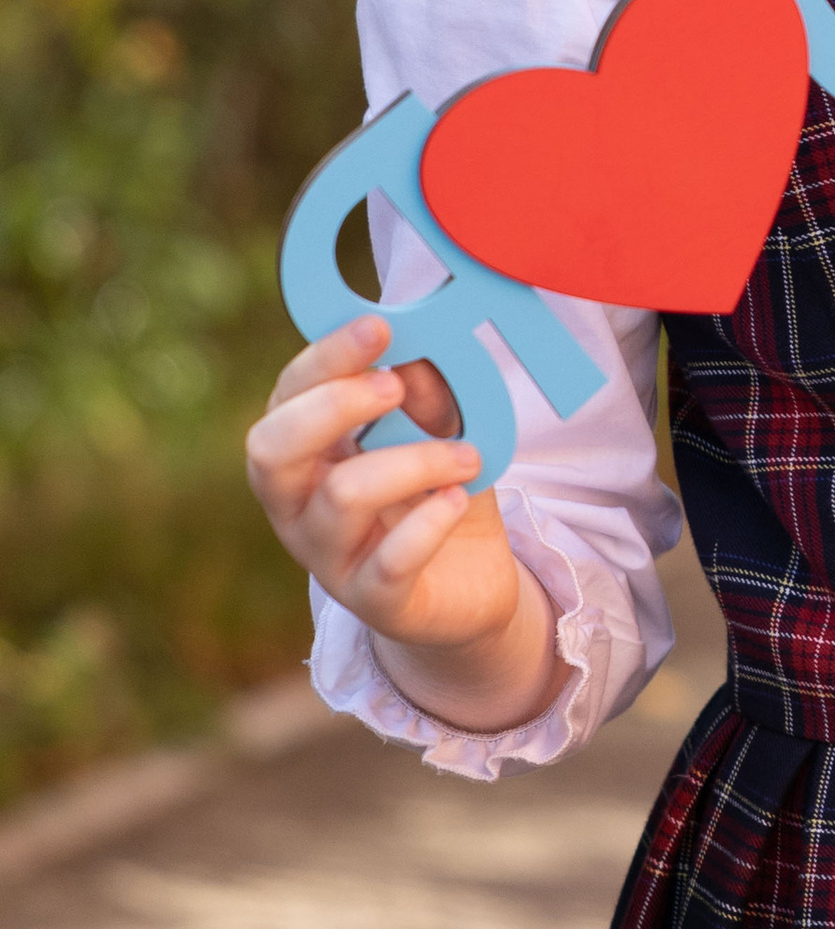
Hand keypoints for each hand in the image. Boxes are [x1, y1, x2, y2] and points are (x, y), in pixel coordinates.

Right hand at [246, 313, 521, 658]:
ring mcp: (329, 558)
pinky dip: (429, 524)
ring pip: (342, 497)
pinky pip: (388, 563)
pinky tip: (458, 500)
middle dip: (334, 405)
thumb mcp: (438, 431)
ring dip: (412, 462)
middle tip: (397, 387)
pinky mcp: (374, 601)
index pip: (286, 396)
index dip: (326, 357)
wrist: (468, 583)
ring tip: (466, 455)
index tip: (379, 327)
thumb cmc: (437, 494)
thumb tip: (415, 357)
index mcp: (305, 452)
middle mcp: (297, 505)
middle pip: (271, 449)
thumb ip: (426, 395)